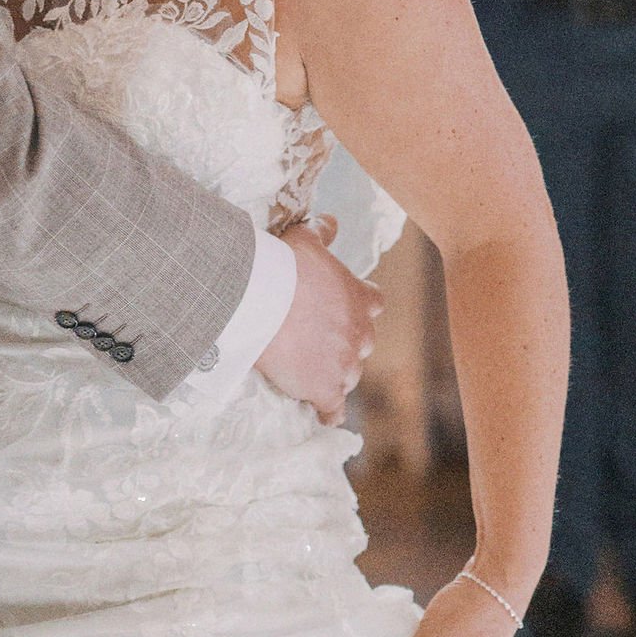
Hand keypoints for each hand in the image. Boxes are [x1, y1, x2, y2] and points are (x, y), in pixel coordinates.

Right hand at [257, 219, 380, 423]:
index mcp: (359, 298)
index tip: (344, 307)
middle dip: (346, 342)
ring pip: (350, 375)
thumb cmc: (283, 266)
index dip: (359, 306)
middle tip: (320, 339)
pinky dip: (329, 411)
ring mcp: (344, 365)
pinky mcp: (325, 390)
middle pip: (363, 343)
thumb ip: (322, 232)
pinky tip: (323, 414)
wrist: (261, 301)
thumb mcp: (304, 240)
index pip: (374, 303)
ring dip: (336, 373)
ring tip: (313, 372)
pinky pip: (334, 408)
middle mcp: (360, 333)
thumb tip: (332, 221)